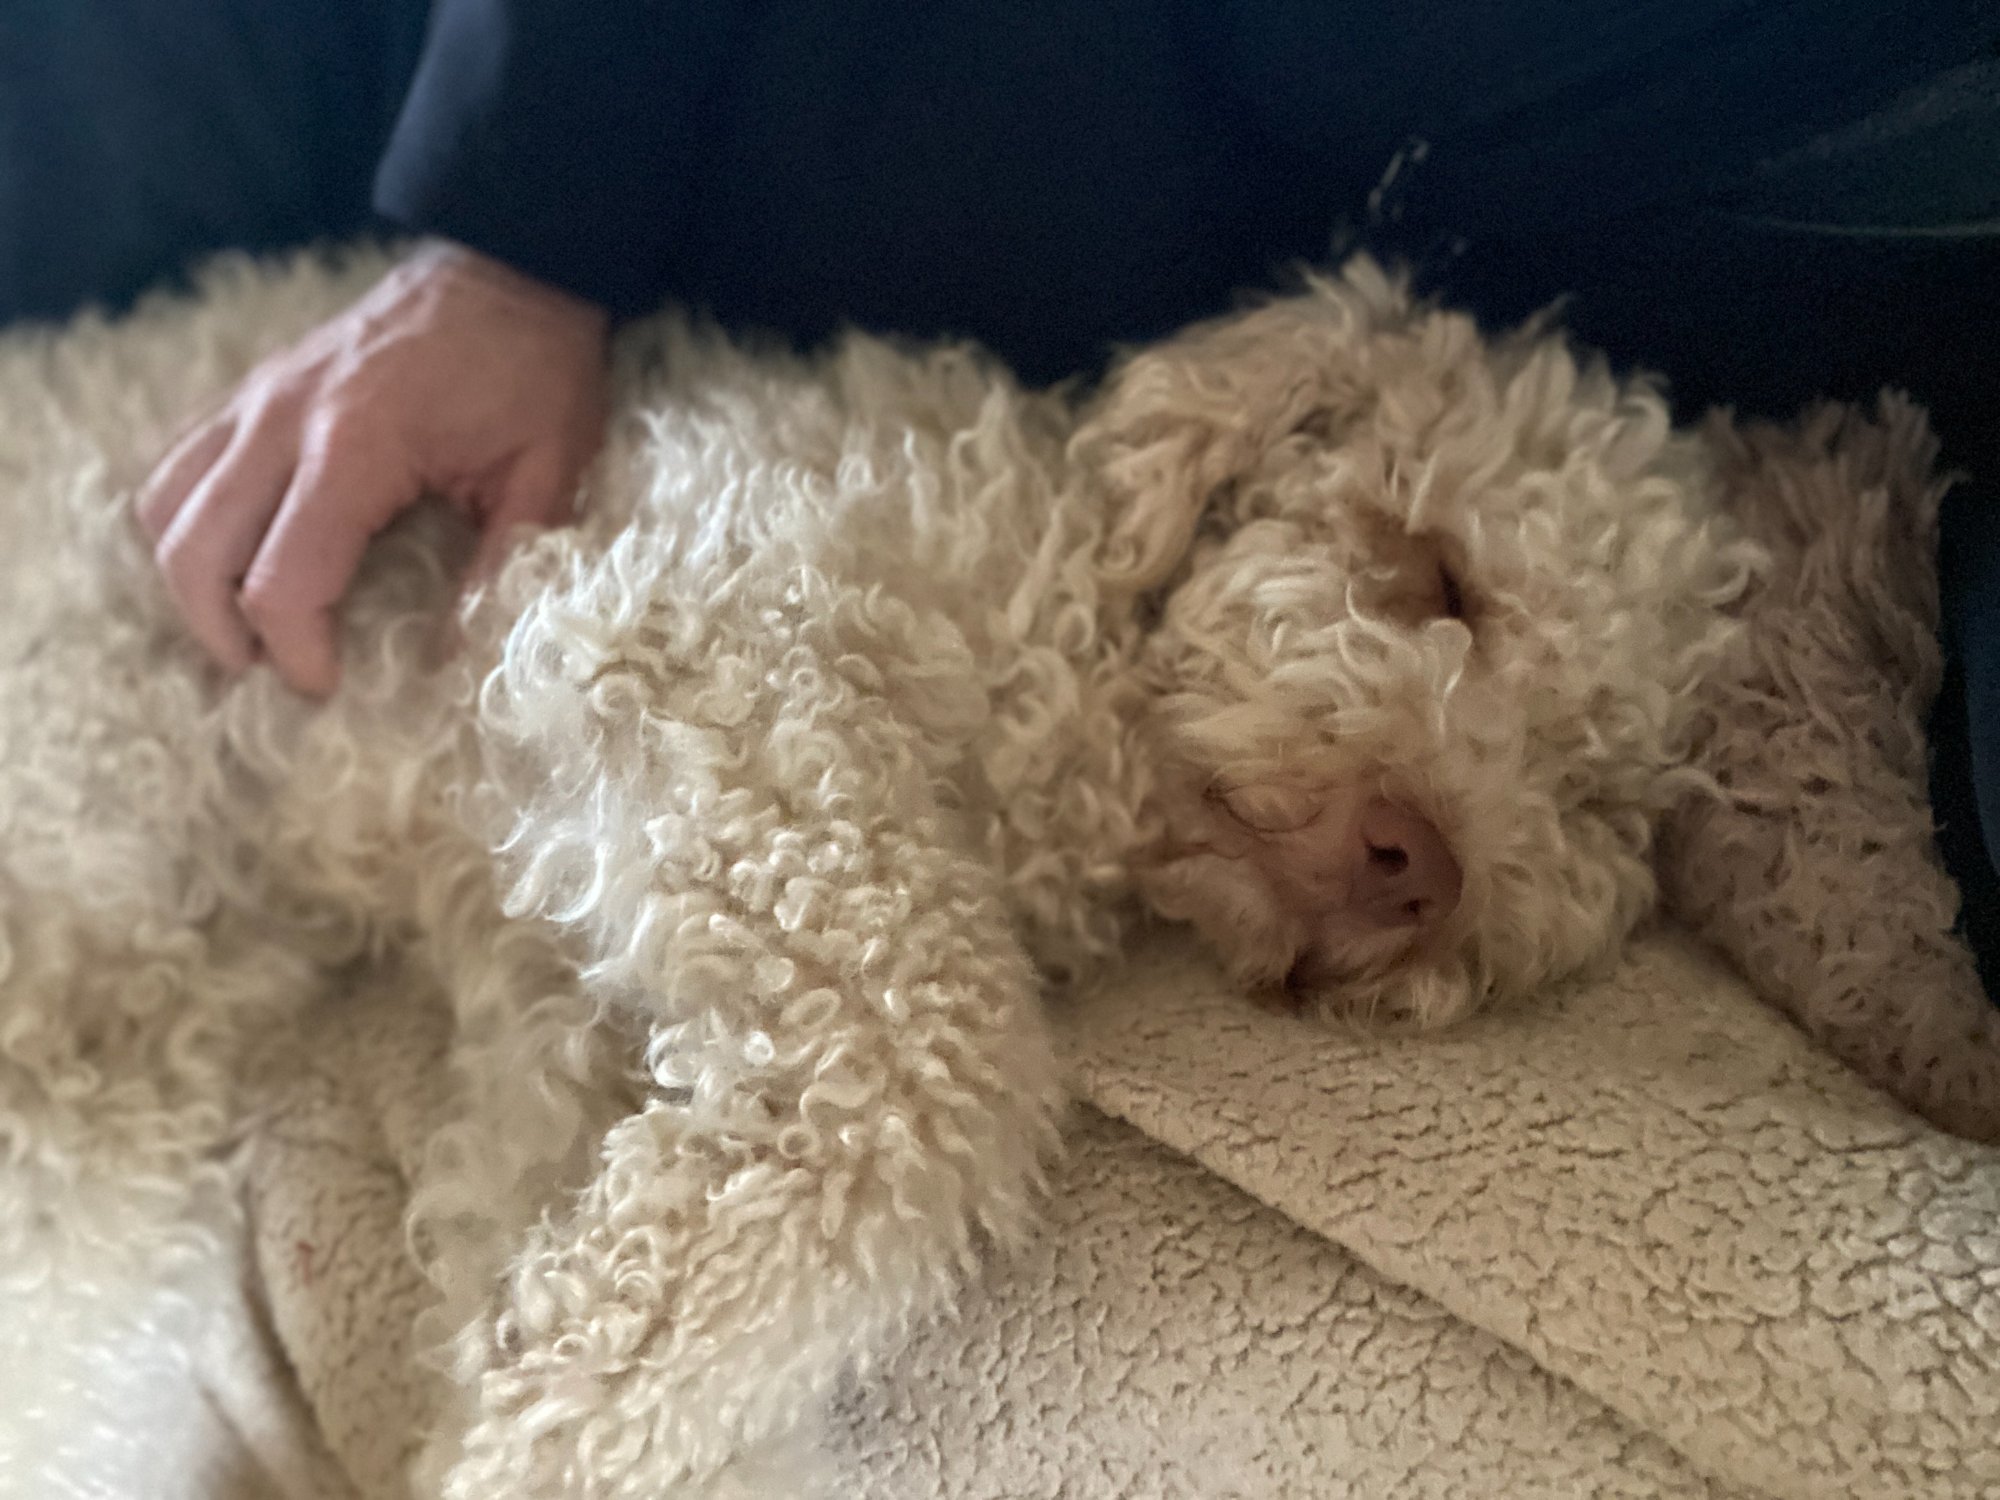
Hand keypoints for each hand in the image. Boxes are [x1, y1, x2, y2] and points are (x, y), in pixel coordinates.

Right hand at [138, 240, 609, 696]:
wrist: (512, 265)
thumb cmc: (537, 369)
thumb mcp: (548, 475)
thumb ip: (503, 567)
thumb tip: (460, 658)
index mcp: (357, 446)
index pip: (281, 580)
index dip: (295, 653)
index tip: (329, 687)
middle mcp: (282, 418)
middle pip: (193, 549)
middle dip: (220, 631)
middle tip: (269, 672)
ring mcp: (256, 396)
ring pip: (164, 503)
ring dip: (188, 578)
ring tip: (242, 625)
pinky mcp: (252, 387)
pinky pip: (179, 462)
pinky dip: (186, 519)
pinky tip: (232, 554)